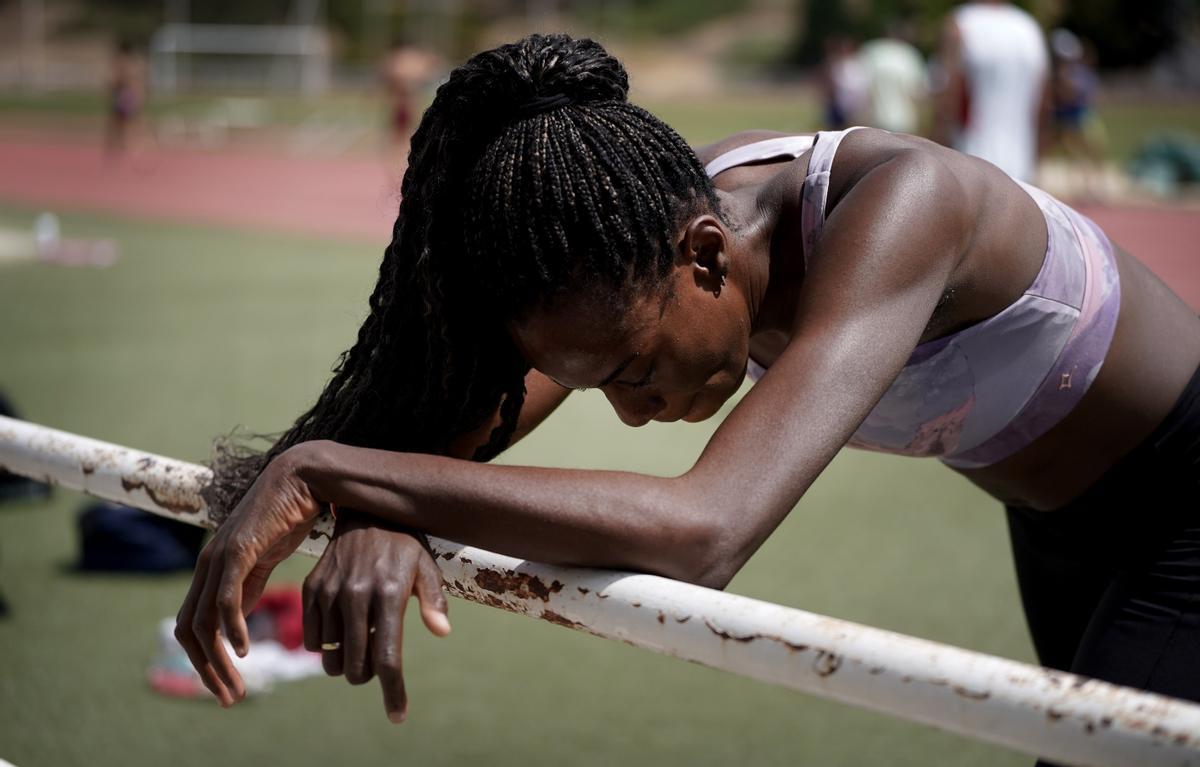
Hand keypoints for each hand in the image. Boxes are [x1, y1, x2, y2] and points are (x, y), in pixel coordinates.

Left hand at [175, 446, 323, 706]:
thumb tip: (238, 613)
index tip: (229, 686)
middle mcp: (209, 564)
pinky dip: (230, 628)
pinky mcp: (237, 550)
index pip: (195, 624)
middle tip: (229, 699)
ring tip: (236, 684)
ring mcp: (219, 556)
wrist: (306, 475)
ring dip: (216, 660)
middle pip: (189, 629)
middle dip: (205, 670)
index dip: (205, 660)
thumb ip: (249, 583)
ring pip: (203, 620)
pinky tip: (243, 649)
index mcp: (215, 568)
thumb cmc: (292, 511)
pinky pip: (225, 598)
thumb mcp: (268, 557)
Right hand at [303, 512, 450, 722]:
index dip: (393, 692)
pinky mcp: (310, 590)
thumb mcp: (426, 568)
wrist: (364, 514)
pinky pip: (313, 640)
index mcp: (389, 594)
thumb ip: (433, 601)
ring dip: (346, 661)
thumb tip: (442, 632)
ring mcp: (330, 593)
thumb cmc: (403, 546)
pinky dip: (326, 647)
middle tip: (377, 660)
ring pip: (332, 658)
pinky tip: (341, 630)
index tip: (398, 716)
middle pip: (356, 666)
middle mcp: (356, 595)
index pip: (388, 658)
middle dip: (368, 675)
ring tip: (361, 639)